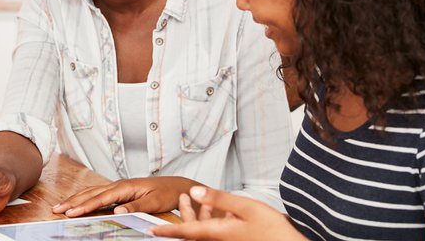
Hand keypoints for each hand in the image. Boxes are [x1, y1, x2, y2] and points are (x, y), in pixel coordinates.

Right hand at [52, 177, 198, 216]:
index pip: (100, 198)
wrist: (177, 186)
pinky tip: (79, 202)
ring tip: (61, 206)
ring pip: (92, 192)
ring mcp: (119, 187)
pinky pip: (98, 194)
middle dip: (73, 201)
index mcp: (125, 186)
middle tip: (56, 210)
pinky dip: (85, 198)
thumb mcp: (154, 202)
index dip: (84, 206)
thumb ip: (135, 206)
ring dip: (76, 199)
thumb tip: (117, 210)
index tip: (70, 212)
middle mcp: (119, 185)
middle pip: (91, 193)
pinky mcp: (120, 191)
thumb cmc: (167, 193)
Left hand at [150, 186, 304, 240]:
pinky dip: (213, 219)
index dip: (167, 230)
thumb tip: (194, 192)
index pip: (185, 231)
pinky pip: (217, 232)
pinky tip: (220, 210)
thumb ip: (219, 199)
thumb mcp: (246, 208)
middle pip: (194, 229)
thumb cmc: (273, 231)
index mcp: (217, 233)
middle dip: (185, 213)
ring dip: (198, 214)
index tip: (150, 230)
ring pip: (206, 230)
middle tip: (179, 197)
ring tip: (192, 196)